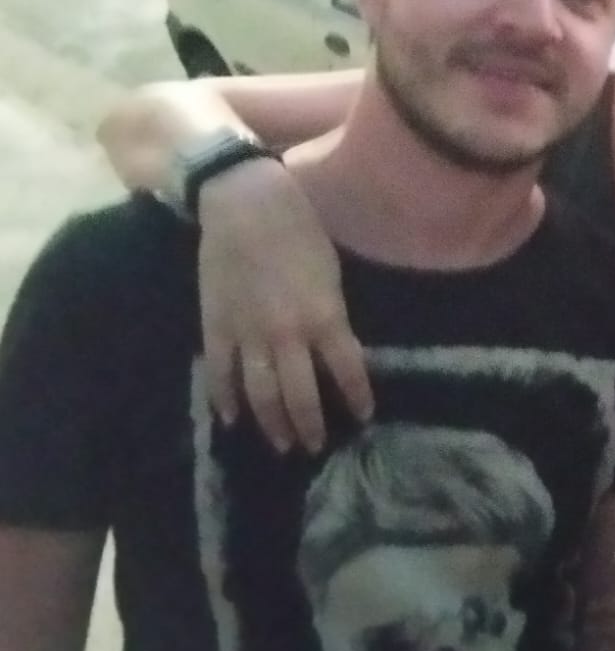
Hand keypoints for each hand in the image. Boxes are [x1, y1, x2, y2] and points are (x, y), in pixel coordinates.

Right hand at [197, 158, 371, 452]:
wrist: (244, 204)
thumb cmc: (298, 228)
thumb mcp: (330, 272)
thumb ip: (330, 313)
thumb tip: (333, 344)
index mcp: (324, 316)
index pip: (348, 370)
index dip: (357, 398)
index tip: (363, 418)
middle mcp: (288, 334)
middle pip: (301, 394)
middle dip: (310, 425)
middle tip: (315, 446)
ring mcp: (248, 334)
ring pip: (261, 394)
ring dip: (272, 423)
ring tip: (282, 445)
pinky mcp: (216, 327)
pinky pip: (220, 374)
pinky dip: (225, 400)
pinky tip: (231, 419)